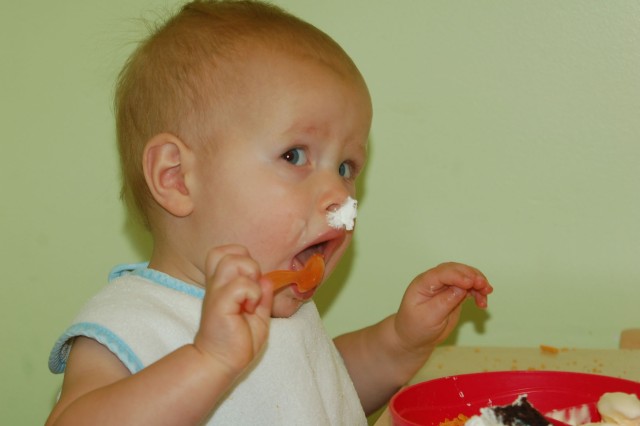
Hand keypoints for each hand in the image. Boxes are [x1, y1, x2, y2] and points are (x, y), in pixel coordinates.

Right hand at [194, 245, 272, 377]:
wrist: (221, 363)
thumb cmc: (237, 341)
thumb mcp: (259, 315)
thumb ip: (263, 296)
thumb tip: (266, 279)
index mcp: (223, 284)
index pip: (226, 251)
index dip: (243, 259)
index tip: (251, 282)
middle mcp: (217, 284)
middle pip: (227, 251)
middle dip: (248, 263)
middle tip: (253, 287)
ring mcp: (217, 292)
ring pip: (232, 261)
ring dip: (250, 276)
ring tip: (251, 298)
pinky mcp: (219, 304)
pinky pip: (240, 284)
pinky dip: (252, 294)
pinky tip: (250, 309)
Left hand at [394, 262, 492, 352]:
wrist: (415, 338)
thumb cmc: (416, 327)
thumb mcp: (429, 317)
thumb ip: (445, 302)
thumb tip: (462, 289)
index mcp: (423, 283)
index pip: (441, 273)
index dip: (457, 276)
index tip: (471, 283)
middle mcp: (435, 281)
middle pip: (456, 271)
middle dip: (472, 276)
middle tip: (485, 286)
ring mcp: (445, 286)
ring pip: (465, 277)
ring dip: (478, 283)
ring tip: (488, 293)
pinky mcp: (454, 294)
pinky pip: (469, 288)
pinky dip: (478, 293)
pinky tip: (483, 303)